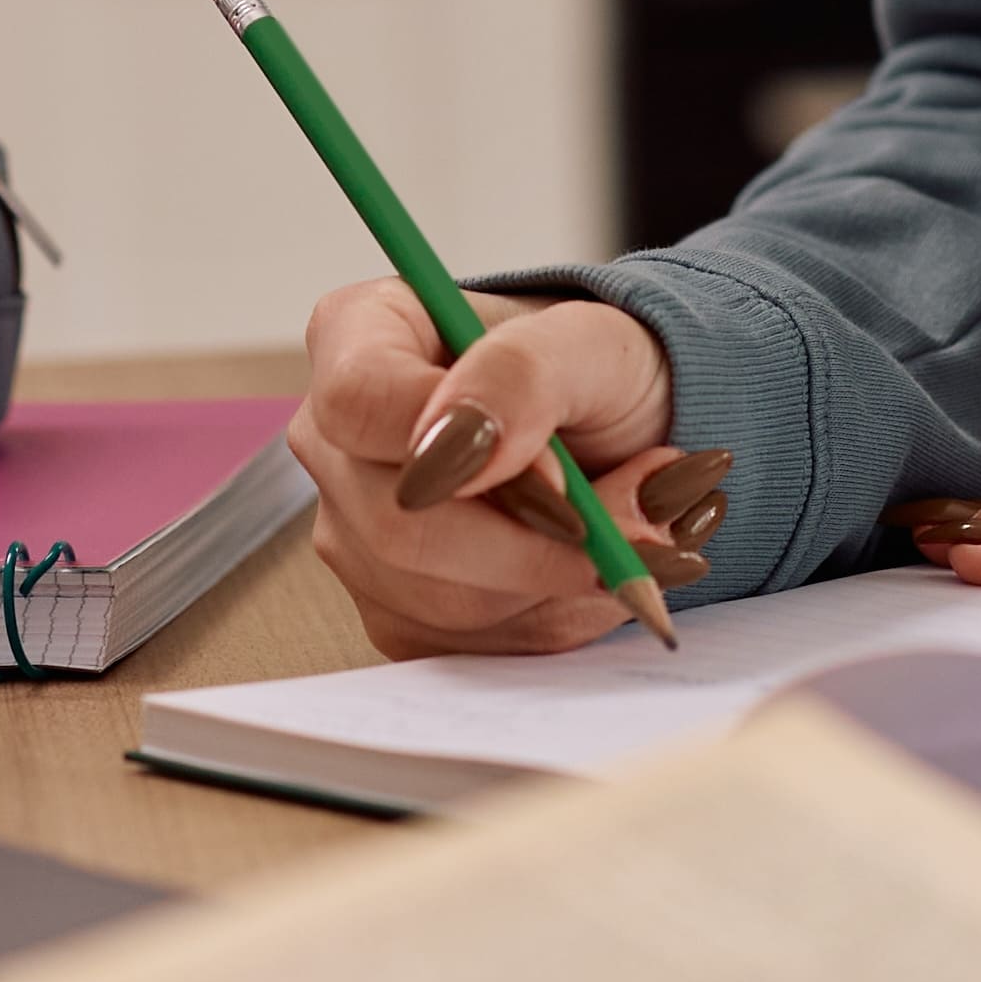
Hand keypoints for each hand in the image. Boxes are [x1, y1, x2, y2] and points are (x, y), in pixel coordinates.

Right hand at [294, 281, 710, 659]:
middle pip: (399, 525)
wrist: (631, 431)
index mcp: (359, 337)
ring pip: (443, 601)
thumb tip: (458, 445)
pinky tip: (588, 564)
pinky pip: (469, 645)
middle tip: (642, 517)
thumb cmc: (599, 370)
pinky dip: (555, 615)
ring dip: (562, 579)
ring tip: (629, 525)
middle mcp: (338, 442)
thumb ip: (522, 373)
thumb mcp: (590, 341)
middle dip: (539, 540)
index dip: (457, 449)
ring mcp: (356, 534)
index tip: (560, 473)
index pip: (359, 403)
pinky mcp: (395, 610)